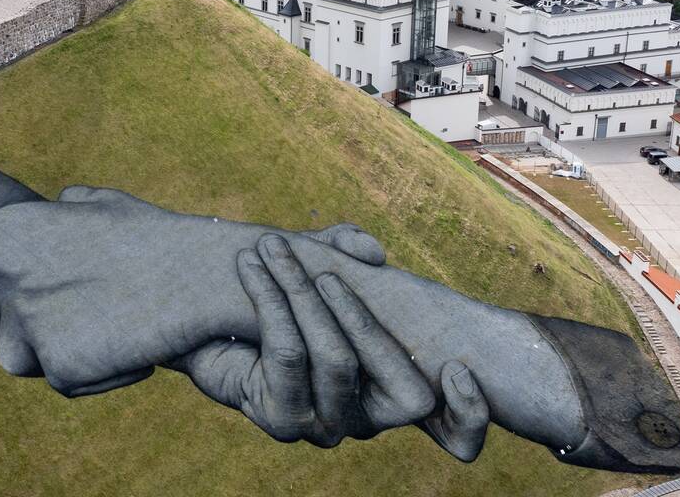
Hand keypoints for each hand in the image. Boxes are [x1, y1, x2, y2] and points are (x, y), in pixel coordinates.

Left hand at [0, 186, 387, 395]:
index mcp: (4, 229)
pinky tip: (121, 342)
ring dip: (46, 349)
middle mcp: (5, 272)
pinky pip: (58, 379)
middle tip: (46, 314)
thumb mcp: (95, 208)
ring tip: (96, 320)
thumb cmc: (151, 240)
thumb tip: (61, 200)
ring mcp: (29, 319)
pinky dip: (89, 371)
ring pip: (10, 359)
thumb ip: (58, 211)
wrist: (198, 276)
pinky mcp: (59, 363)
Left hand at [169, 234, 488, 461]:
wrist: (212, 327)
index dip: (467, 415)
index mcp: (392, 391)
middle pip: (381, 367)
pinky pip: (287, 354)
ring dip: (300, 291)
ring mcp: (326, 424)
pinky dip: (271, 301)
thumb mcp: (319, 264)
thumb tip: (370, 252)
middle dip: (350, 303)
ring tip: (272, 249)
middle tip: (318, 260)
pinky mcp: (283, 420)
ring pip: (334, 357)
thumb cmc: (280, 294)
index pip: (454, 431)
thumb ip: (348, 250)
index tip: (459, 370)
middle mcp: (366, 419)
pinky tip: (250, 269)